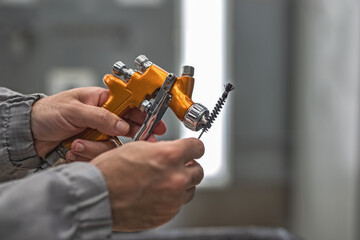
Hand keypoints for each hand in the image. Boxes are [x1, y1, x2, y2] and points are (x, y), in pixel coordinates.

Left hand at [31, 87, 165, 160]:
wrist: (28, 134)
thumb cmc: (46, 113)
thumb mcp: (74, 110)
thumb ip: (100, 117)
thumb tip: (123, 126)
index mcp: (100, 100)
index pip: (129, 103)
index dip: (144, 112)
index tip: (155, 121)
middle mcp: (102, 117)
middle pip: (127, 126)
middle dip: (133, 134)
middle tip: (145, 140)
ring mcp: (97, 133)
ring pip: (113, 144)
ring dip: (95, 147)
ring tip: (76, 144)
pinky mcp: (91, 147)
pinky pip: (100, 154)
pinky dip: (86, 154)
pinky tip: (72, 150)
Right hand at [91, 138, 204, 231]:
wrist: (97, 196)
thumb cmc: (111, 171)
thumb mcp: (138, 148)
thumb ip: (162, 149)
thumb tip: (172, 151)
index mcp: (169, 156)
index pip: (197, 147)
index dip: (194, 147)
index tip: (192, 149)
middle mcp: (176, 178)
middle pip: (198, 170)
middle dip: (189, 167)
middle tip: (178, 166)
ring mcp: (173, 199)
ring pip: (190, 189)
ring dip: (182, 184)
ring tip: (163, 182)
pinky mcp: (167, 214)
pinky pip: (177, 205)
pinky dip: (171, 199)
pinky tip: (155, 195)